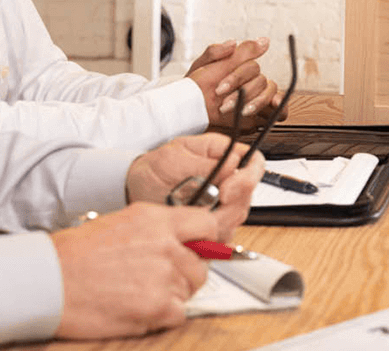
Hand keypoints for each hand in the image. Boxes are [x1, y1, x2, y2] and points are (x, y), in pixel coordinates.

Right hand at [50, 202, 213, 338]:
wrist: (49, 280)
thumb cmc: (76, 253)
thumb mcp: (122, 222)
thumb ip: (159, 228)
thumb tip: (185, 237)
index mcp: (157, 220)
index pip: (207, 225)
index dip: (205, 239)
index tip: (199, 248)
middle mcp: (166, 245)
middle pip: (202, 264)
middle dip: (187, 272)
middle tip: (160, 277)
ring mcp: (164, 277)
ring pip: (191, 289)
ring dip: (174, 294)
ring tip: (141, 291)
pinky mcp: (156, 307)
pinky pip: (180, 313)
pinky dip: (164, 315)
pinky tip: (139, 306)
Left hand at [126, 132, 263, 239]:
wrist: (134, 190)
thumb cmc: (153, 168)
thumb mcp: (173, 158)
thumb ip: (203, 163)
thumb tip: (231, 165)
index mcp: (222, 154)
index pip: (253, 162)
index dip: (248, 177)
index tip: (227, 191)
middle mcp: (227, 177)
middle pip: (248, 193)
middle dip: (230, 205)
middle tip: (207, 209)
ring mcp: (222, 201)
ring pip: (238, 215)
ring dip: (218, 221)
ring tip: (192, 218)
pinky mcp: (213, 222)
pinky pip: (223, 233)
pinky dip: (210, 235)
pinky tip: (192, 229)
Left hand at [187, 37, 280, 123]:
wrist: (189, 110)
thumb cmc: (195, 87)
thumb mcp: (203, 66)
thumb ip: (220, 51)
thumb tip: (237, 42)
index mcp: (239, 67)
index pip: (251, 67)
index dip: (236, 78)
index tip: (220, 89)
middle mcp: (251, 81)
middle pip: (262, 81)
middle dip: (244, 93)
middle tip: (225, 105)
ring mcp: (257, 97)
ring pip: (271, 93)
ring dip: (258, 102)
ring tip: (242, 112)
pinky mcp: (261, 114)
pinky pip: (280, 110)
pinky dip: (281, 108)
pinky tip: (274, 107)